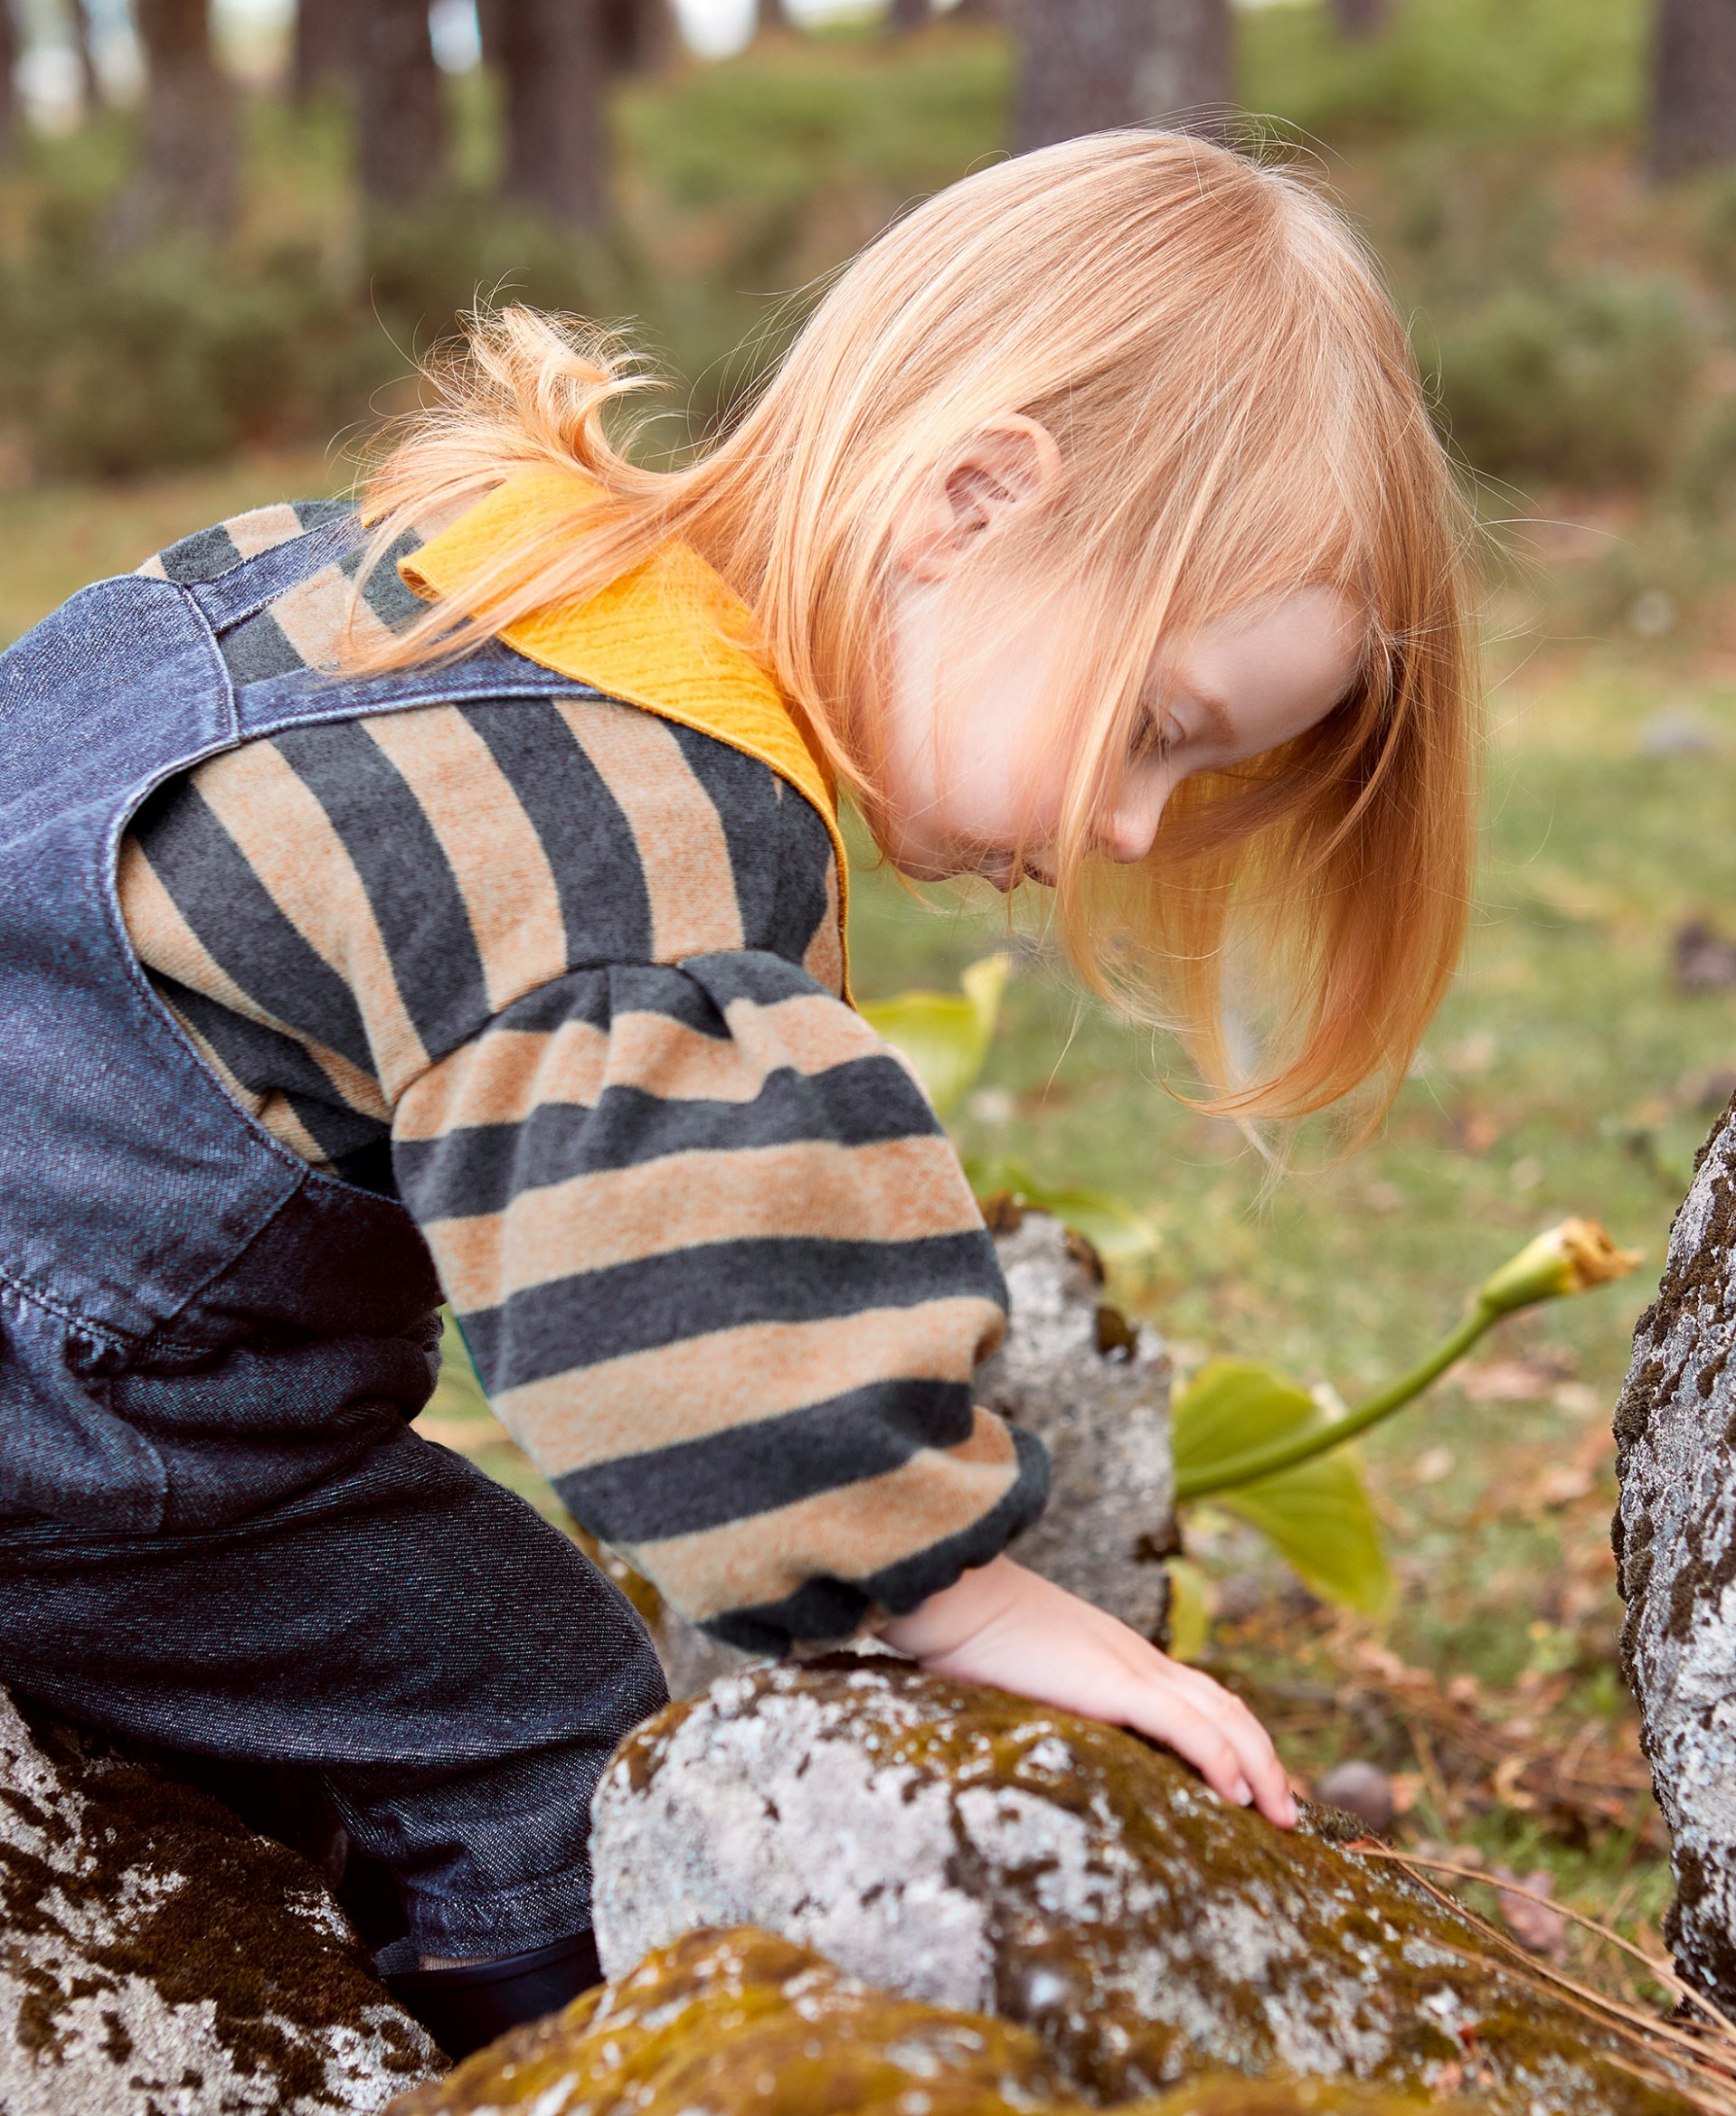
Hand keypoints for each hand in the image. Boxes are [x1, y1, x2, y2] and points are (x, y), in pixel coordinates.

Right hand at [880, 1555, 1295, 1827]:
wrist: (954, 1595)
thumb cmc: (972, 1635)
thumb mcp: (1024, 1673)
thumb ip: (1049, 1696)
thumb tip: (1045, 1732)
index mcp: (1120, 1657)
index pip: (1198, 1697)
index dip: (1236, 1737)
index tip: (1258, 1782)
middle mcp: (1138, 1659)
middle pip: (1226, 1706)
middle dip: (1265, 1758)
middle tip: (1289, 1810)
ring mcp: (1130, 1668)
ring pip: (1221, 1717)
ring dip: (1260, 1766)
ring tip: (1283, 1813)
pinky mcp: (1114, 1684)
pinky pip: (1185, 1725)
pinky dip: (1221, 1758)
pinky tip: (1239, 1794)